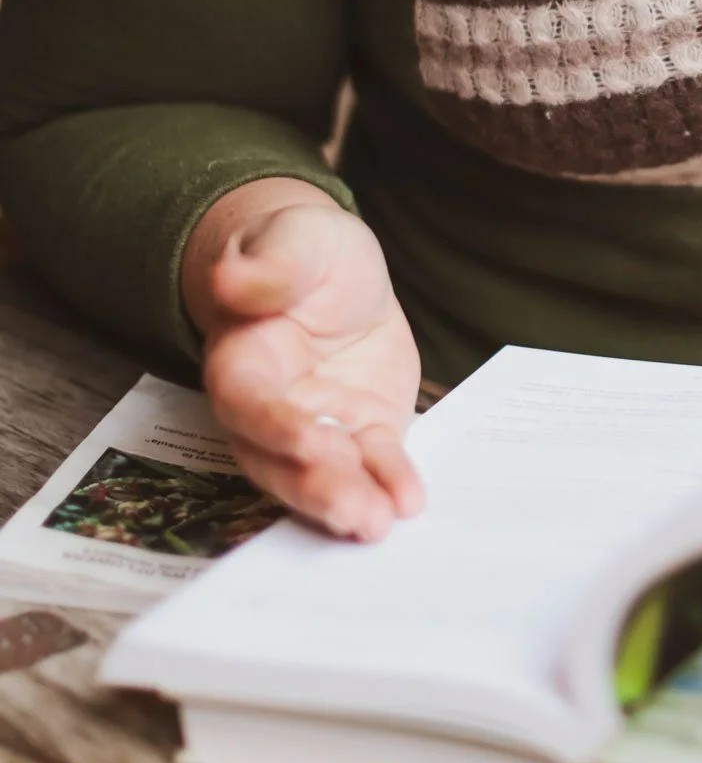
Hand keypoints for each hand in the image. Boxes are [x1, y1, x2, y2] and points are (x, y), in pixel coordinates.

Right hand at [183, 178, 423, 540]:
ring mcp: (316, 424)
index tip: (310, 442)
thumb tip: (231, 279)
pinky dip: (388, 483)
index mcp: (243, 357)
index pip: (248, 401)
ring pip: (322, 474)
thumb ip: (270, 266)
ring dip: (347, 501)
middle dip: (314, 487)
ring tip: (377, 524)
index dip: (274, 425)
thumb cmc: (304, 250)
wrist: (336, 270)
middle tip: (353, 511)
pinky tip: (409, 501)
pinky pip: (372, 464)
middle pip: (279, 458)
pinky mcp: (360, 430)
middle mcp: (271, 406)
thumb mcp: (297, 238)